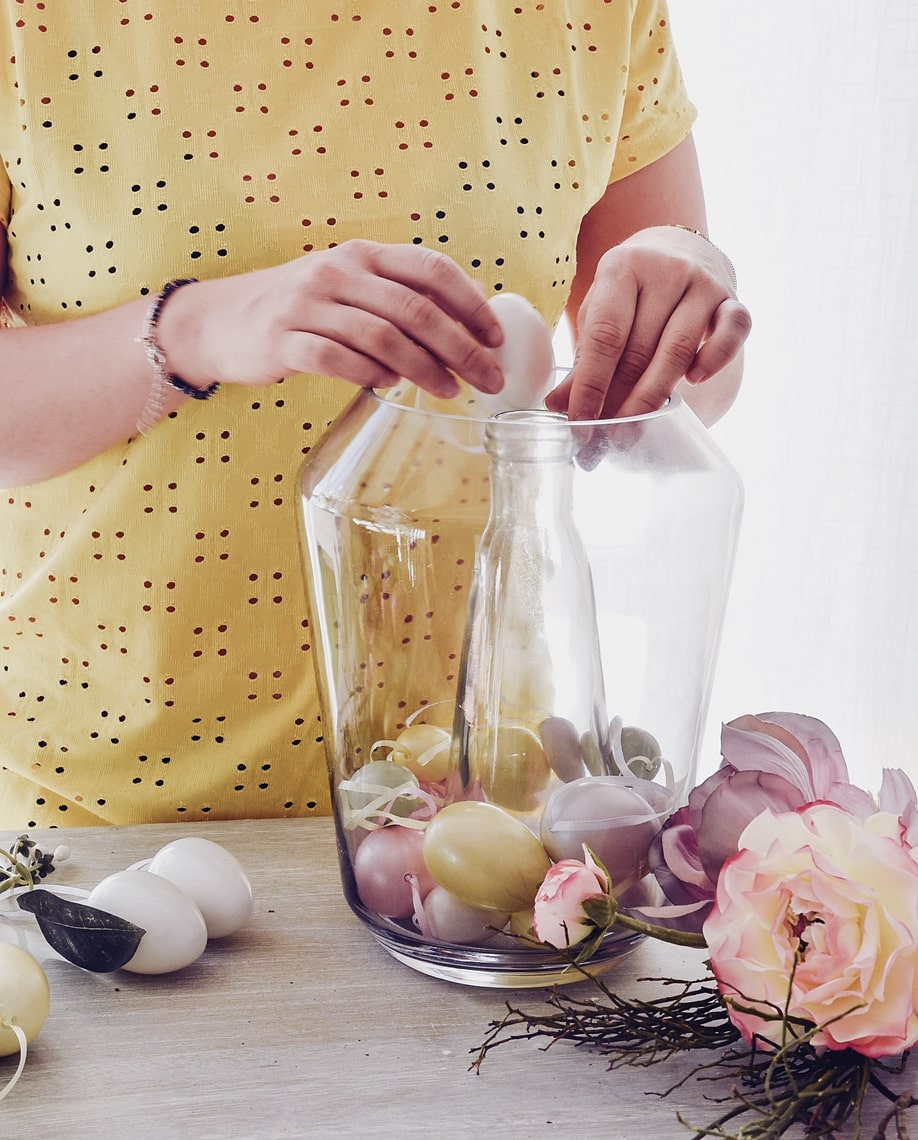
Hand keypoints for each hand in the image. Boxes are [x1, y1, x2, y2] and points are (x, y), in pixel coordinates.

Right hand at [157, 240, 505, 399]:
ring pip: (383, 336)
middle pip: (415, 308)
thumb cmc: (298, 310)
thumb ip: (396, 298)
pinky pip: (338, 360)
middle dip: (462, 346)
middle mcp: (337, 272)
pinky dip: (371, 375)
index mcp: (362, 255)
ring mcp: (308, 305)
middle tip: (490, 378)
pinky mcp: (283, 340)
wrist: (219, 321)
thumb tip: (466, 324)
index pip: (430, 267)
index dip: (471, 302)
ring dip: (426, 368)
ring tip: (452, 392)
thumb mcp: (348, 288)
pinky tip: (391, 388)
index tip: (497, 337)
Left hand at [546, 226, 750, 420]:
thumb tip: (557, 406)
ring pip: (680, 350)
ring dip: (654, 396)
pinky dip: (715, 359)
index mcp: (622, 268)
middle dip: (619, 400)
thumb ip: (583, 358)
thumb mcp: (599, 313)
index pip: (605, 335)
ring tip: (632, 429)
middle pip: (641, 349)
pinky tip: (694, 381)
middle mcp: (666, 270)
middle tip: (604, 438)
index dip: (591, 384)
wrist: (676, 250)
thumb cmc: (629, 293)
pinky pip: (733, 332)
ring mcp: (704, 283)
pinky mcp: (733, 299)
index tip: (580, 422)